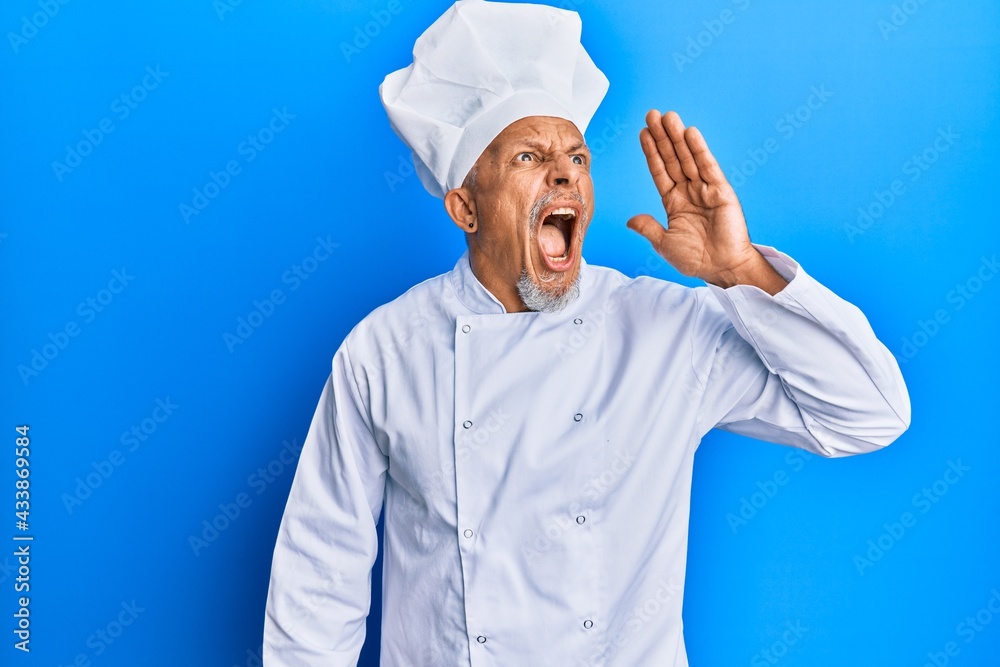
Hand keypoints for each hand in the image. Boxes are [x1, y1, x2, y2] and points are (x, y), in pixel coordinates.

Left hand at [627, 110, 786, 294]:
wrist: (722, 269)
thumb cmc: (696, 260)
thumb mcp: (664, 244)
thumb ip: (649, 228)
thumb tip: (630, 220)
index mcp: (674, 203)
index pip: (660, 171)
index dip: (651, 152)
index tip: (642, 133)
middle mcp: (689, 192)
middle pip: (672, 158)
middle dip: (662, 137)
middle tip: (652, 114)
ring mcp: (705, 190)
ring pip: (688, 158)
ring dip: (677, 137)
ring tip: (667, 116)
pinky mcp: (721, 191)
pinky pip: (707, 167)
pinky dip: (698, 150)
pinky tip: (689, 133)